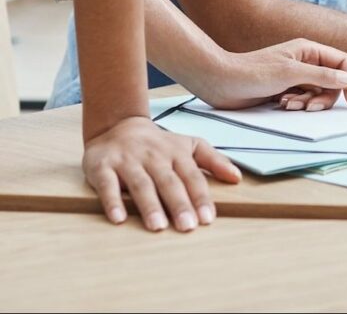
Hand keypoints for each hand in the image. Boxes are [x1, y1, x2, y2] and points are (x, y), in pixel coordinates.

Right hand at [82, 116, 240, 230]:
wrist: (119, 125)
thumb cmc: (159, 144)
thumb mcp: (190, 146)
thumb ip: (214, 161)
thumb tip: (238, 178)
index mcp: (176, 153)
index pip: (192, 176)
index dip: (200, 197)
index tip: (208, 219)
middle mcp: (154, 157)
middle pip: (169, 182)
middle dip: (179, 204)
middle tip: (188, 227)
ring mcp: (128, 161)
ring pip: (141, 184)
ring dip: (150, 205)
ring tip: (158, 227)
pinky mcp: (103, 167)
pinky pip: (107, 185)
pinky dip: (112, 201)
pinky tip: (118, 219)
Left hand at [186, 39, 346, 111]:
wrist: (221, 82)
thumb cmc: (253, 72)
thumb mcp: (291, 73)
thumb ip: (322, 76)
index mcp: (309, 50)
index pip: (342, 61)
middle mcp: (305, 62)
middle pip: (332, 81)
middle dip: (323, 97)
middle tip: (308, 107)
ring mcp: (295, 77)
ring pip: (317, 93)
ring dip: (306, 102)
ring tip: (287, 104)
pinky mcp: (285, 90)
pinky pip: (303, 100)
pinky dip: (296, 105)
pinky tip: (280, 104)